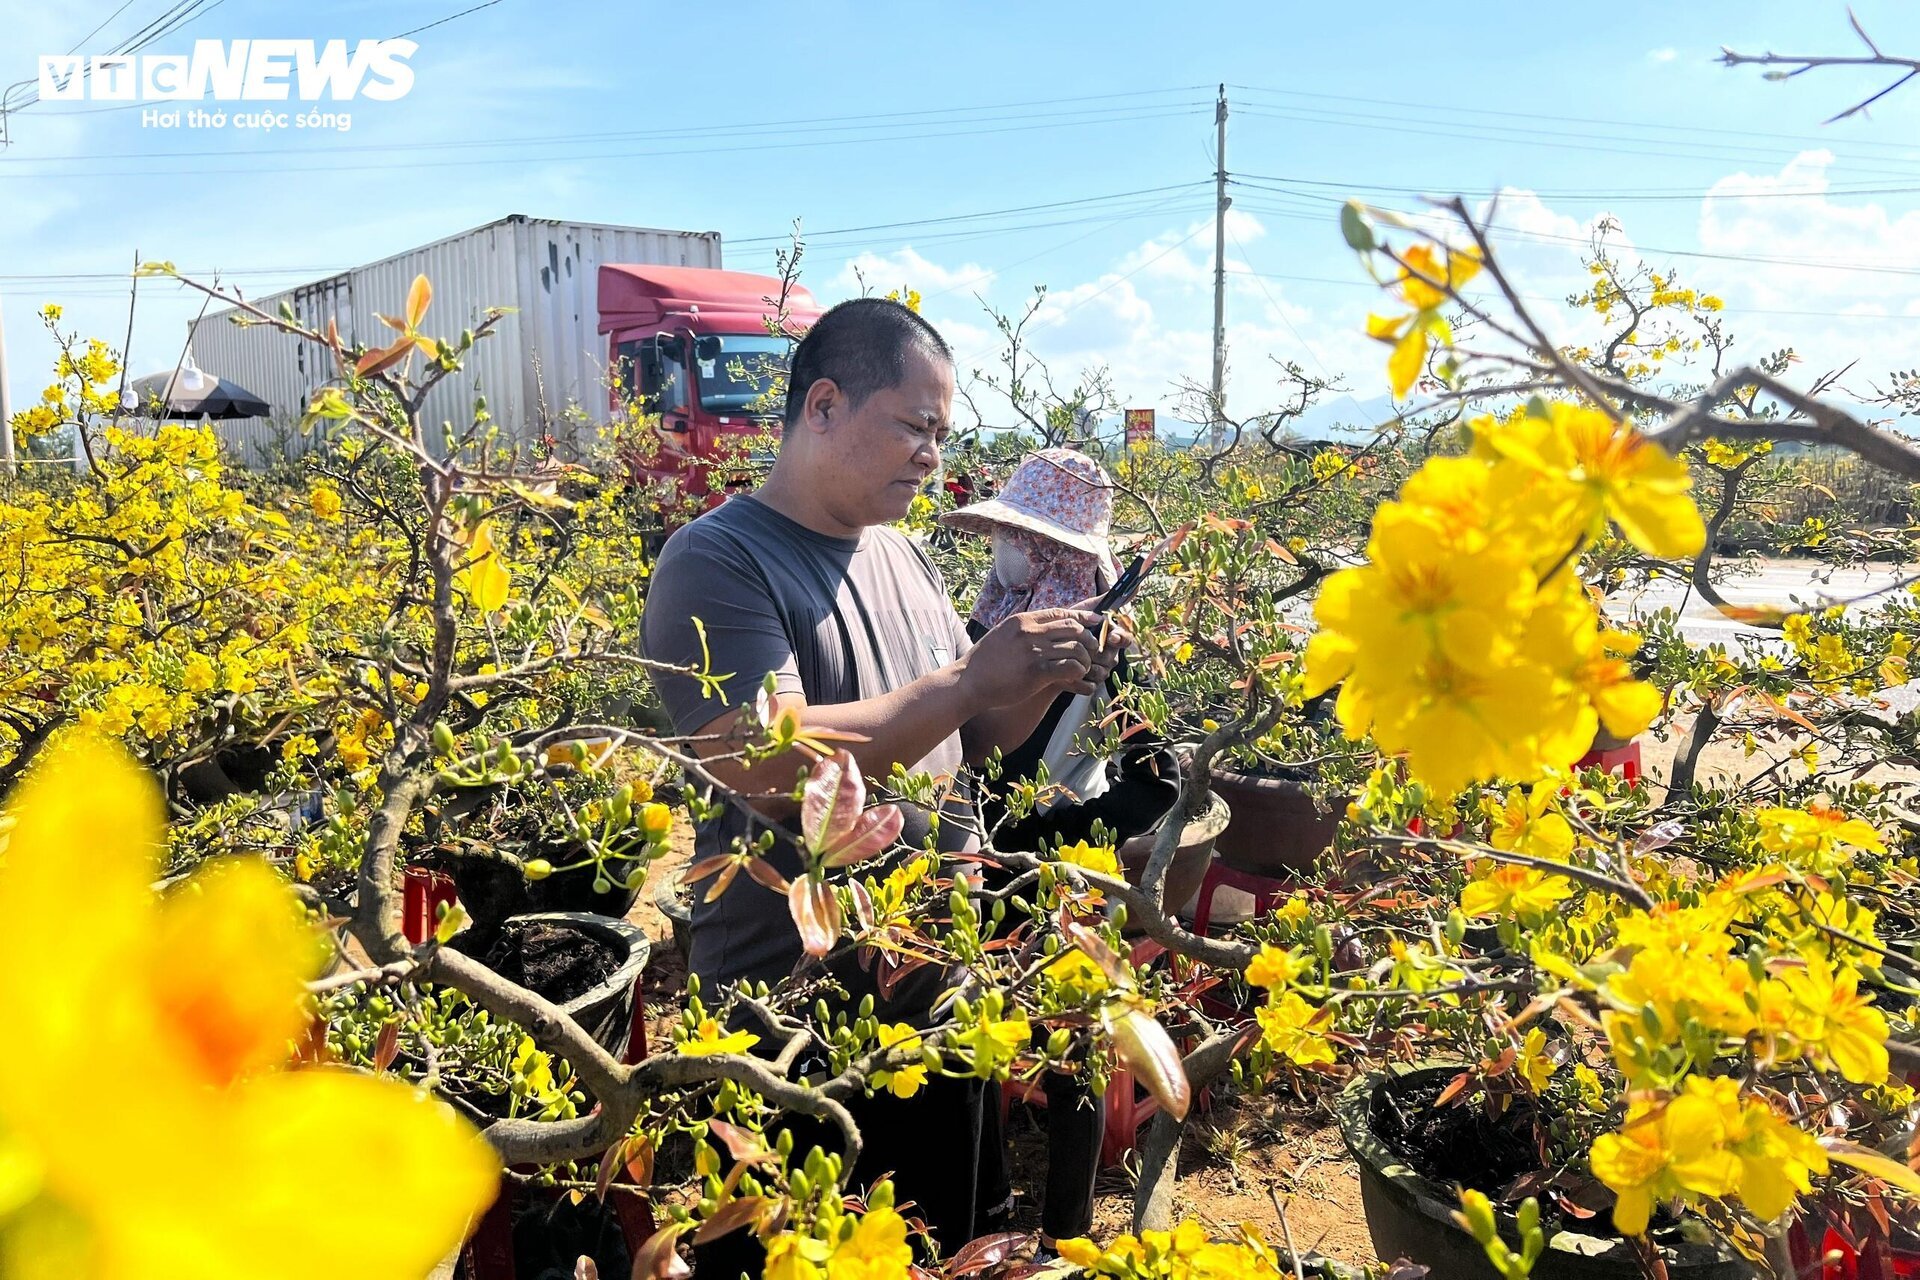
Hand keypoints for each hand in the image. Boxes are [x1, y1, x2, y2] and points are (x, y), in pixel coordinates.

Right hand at [957, 608, 1101, 707]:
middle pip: (1074, 627)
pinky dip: (1080, 671)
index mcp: (1022, 620)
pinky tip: (1077, 677)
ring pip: (1076, 647)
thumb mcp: (1003, 634)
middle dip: (1088, 639)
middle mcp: (1030, 632)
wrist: (969, 682)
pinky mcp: (1037, 672)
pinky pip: (1070, 667)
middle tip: (1092, 650)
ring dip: (1086, 658)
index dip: (1083, 618)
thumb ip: (1024, 629)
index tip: (1096, 622)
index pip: (1061, 613)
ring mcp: (1034, 651)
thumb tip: (1043, 627)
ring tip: (1084, 667)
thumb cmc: (985, 662)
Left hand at [1069, 596, 1132, 693]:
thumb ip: (1105, 600)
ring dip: (1086, 665)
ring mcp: (1099, 671)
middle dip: (1098, 653)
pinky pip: (1091, 686)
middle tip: (1085, 648)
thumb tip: (1134, 587)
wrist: (1042, 650)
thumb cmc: (1064, 628)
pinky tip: (1066, 674)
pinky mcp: (1087, 685)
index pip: (1125, 639)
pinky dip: (1079, 680)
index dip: (1120, 638)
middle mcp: (1108, 655)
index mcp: (1110, 638)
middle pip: (1113, 657)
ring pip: (1103, 672)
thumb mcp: (1082, 610)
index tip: (1111, 637)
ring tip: (1070, 658)